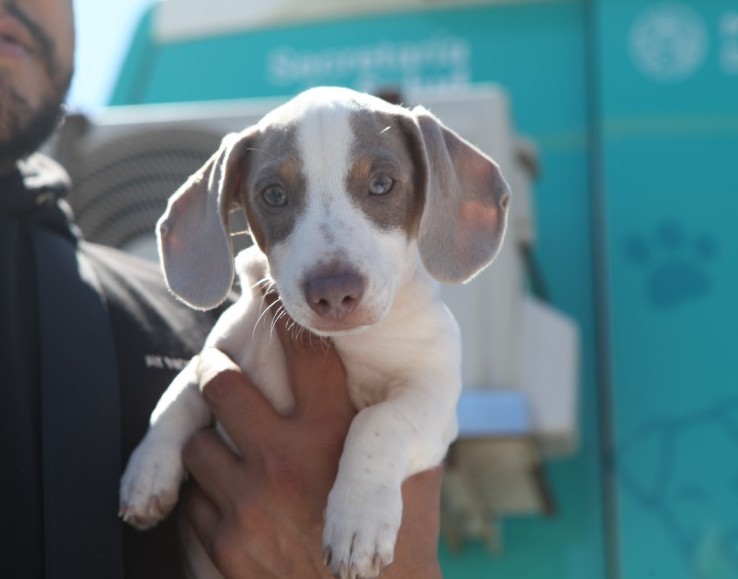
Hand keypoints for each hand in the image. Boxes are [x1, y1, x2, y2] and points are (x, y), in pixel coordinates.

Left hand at [182, 317, 442, 577]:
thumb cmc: (399, 543)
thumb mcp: (411, 475)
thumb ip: (391, 429)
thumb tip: (390, 385)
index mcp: (335, 437)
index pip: (305, 352)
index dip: (285, 316)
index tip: (272, 294)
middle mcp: (285, 461)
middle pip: (220, 384)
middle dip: (216, 368)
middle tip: (218, 365)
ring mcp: (248, 504)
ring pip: (198, 442)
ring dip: (211, 440)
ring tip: (226, 443)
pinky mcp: (224, 544)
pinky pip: (194, 499)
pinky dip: (209, 493)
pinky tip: (231, 497)